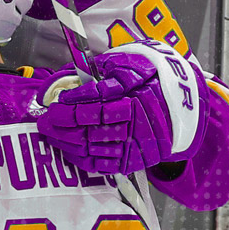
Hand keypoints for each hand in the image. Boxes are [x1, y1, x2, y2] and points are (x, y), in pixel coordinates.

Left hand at [36, 43, 200, 175]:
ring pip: (96, 147)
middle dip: (63, 125)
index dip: (73, 103)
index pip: (98, 100)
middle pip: (93, 126)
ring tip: (51, 136)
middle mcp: (139, 121)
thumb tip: (61, 78)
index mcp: (136, 94)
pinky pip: (105, 164)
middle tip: (45, 123)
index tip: (54, 104)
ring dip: (68, 143)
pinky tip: (69, 150)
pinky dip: (83, 159)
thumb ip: (93, 71)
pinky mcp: (138, 159)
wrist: (183, 103)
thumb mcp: (125, 65)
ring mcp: (138, 143)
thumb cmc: (149, 79)